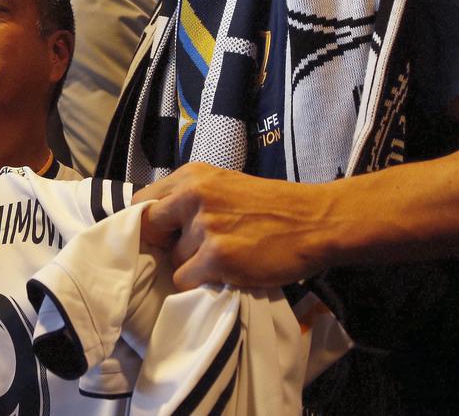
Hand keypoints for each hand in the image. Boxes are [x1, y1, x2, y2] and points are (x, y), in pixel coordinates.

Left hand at [133, 162, 333, 288]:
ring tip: (225, 257)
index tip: (161, 235)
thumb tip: (152, 221)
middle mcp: (193, 196)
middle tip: (193, 250)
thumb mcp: (225, 185)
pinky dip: (201, 282)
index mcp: (193, 176)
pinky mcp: (217, 256)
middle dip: (165, 244)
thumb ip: (189, 198)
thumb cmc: (272, 206)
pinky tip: (226, 272)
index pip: (143, 200)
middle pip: (150, 230)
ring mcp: (205, 226)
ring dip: (192, 265)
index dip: (149, 222)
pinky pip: (185, 279)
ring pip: (172, 259)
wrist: (315, 221)